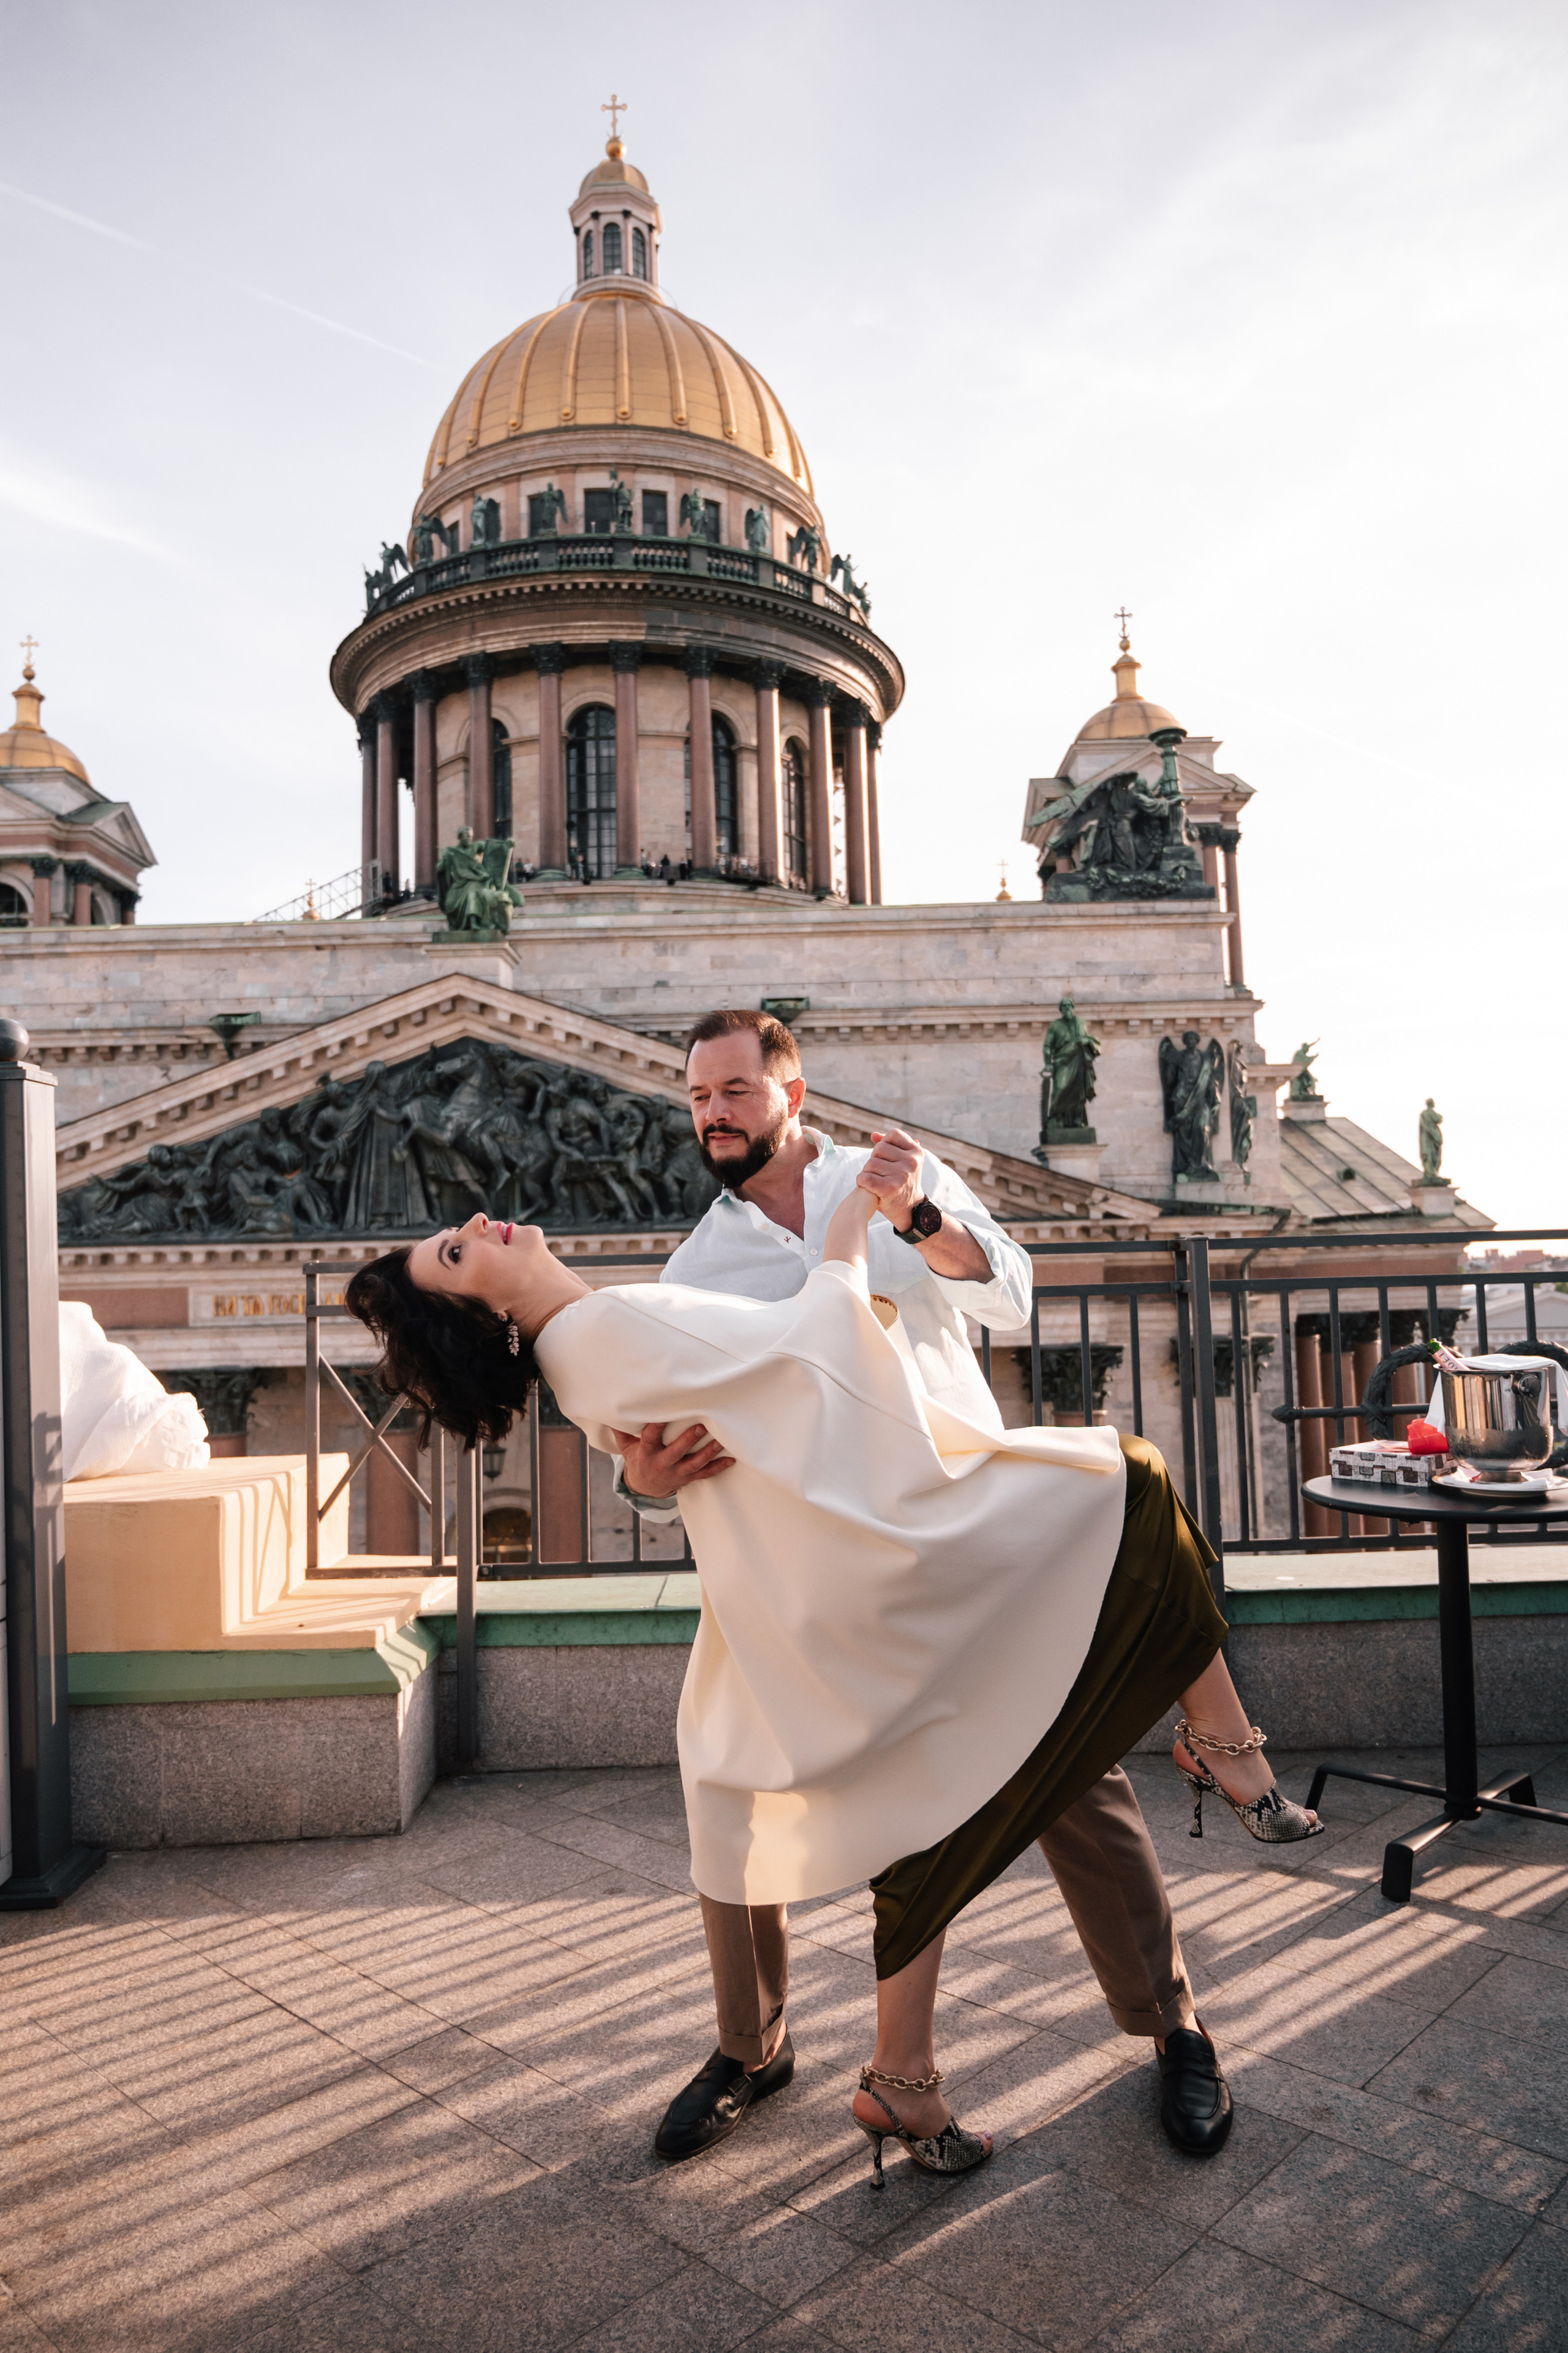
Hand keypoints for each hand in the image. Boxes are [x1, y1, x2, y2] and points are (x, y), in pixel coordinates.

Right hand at [613, 1421, 734, 1497]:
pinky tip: (731, 1460)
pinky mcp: (688, 1478)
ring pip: (694, 1464)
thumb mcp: (627, 1448)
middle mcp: (662, 1464)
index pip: (649, 1438)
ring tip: (720, 1441)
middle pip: (675, 1452)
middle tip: (701, 1426)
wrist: (644, 1489)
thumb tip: (610, 1410)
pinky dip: (718, 1467)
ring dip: (708, 1453)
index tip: (664, 1413)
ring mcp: (676, 1473)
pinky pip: (705, 1474)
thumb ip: (621, 1431)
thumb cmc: (638, 1460)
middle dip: (688, 1440)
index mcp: (646, 1453)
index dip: (656, 1426)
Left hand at [857, 1127, 923, 1227]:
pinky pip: (866, 1177)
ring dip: (867, 1171)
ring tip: (874, 1179)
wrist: (910, 1209)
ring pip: (870, 1163)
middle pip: (879, 1149)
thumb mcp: (904, 1161)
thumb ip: (890, 1146)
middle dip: (875, 1159)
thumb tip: (874, 1135)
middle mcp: (911, 1162)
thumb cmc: (902, 1182)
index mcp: (917, 1152)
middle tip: (879, 1172)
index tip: (886, 1156)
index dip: (885, 1143)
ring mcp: (901, 1175)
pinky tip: (865, 1185)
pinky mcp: (890, 1188)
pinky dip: (861, 1181)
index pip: (894, 1134)